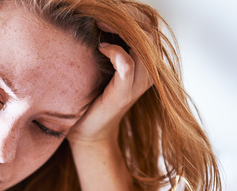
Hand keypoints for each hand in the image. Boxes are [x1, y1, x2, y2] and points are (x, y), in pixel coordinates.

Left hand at [67, 22, 152, 147]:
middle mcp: (147, 70)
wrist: (88, 132)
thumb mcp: (102, 65)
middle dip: (126, 16)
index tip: (106, 11)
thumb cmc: (91, 97)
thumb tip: (99, 17)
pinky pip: (127, 64)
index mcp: (145, 61)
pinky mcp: (124, 92)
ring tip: (98, 26)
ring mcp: (138, 82)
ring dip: (120, 29)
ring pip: (143, 42)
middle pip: (149, 29)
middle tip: (100, 16)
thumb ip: (109, 43)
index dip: (131, 13)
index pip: (149, 25)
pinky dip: (114, 51)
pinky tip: (101, 48)